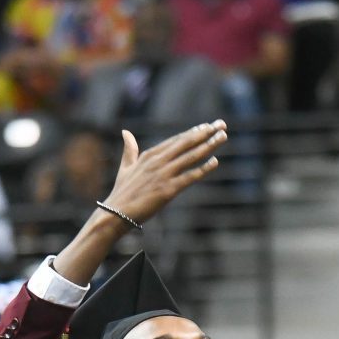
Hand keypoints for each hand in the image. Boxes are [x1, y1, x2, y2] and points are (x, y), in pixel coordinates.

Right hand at [100, 122, 227, 227]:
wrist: (115, 214)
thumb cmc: (121, 193)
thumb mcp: (126, 167)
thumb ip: (129, 150)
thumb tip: (125, 132)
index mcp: (149, 155)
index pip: (175, 140)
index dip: (193, 133)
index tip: (206, 126)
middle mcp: (158, 162)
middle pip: (186, 143)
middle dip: (206, 133)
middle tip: (222, 124)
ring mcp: (163, 175)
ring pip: (190, 156)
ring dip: (209, 146)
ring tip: (223, 136)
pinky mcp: (167, 190)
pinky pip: (189, 177)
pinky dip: (202, 169)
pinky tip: (215, 161)